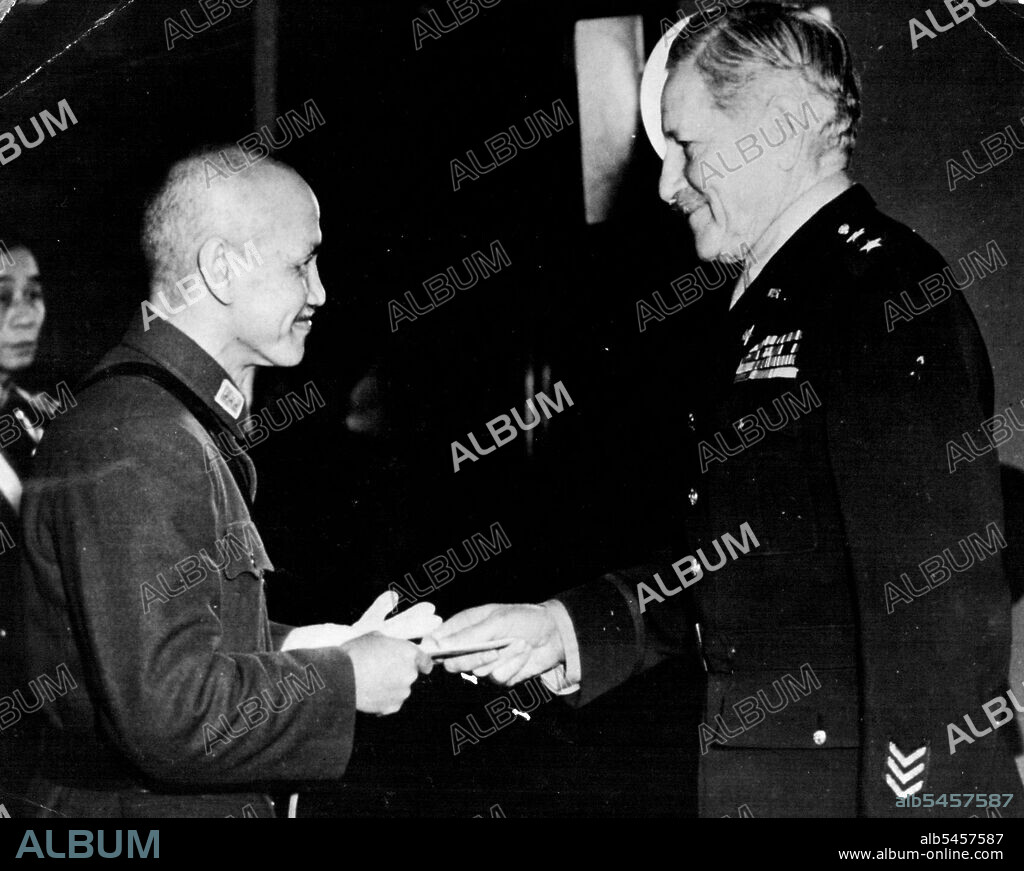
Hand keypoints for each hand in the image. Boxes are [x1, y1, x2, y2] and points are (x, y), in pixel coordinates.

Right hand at [340, 631, 432, 714]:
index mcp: (408, 653)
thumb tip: (387, 646)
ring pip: (400, 689)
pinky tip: (370, 693)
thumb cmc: (356, 654)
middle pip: (410, 674)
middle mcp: (409, 674)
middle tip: (380, 670)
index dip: (422, 664)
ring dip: (391, 687)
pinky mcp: (392, 706)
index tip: (421, 667)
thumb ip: (388, 642)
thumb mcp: (373, 637)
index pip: (426, 661)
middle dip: (398, 673)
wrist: (342, 678)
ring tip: (371, 682)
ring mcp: (402, 692)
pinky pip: (391, 703)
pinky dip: (383, 700)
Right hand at [424, 604, 564, 684]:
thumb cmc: (523, 619)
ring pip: (477, 673)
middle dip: (474, 658)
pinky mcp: (499, 676)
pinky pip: (498, 678)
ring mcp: (484, 663)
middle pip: (453, 663)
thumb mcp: (496, 621)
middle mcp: (471, 646)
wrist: (554, 634)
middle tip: (493, 650)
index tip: (436, 654)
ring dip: (500, 659)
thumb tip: (438, 643)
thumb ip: (468, 635)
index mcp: (465, 626)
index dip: (432, 649)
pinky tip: (522, 655)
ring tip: (517, 644)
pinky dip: (512, 666)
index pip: (437, 640)